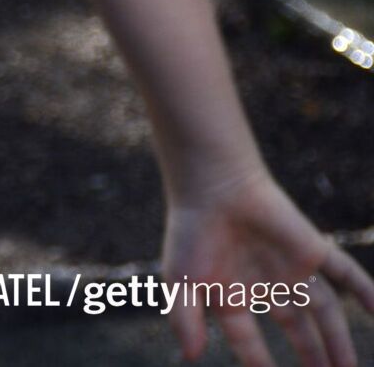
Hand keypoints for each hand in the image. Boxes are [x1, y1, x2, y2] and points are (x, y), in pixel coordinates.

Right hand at [163, 167, 373, 365]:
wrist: (213, 188)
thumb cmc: (190, 234)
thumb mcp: (182, 282)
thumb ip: (186, 320)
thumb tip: (191, 357)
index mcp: (233, 296)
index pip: (249, 340)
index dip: (258, 362)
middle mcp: (266, 285)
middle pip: (298, 328)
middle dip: (312, 355)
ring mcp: (292, 269)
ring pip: (324, 311)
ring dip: (338, 340)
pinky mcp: (312, 249)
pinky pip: (346, 274)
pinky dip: (366, 291)